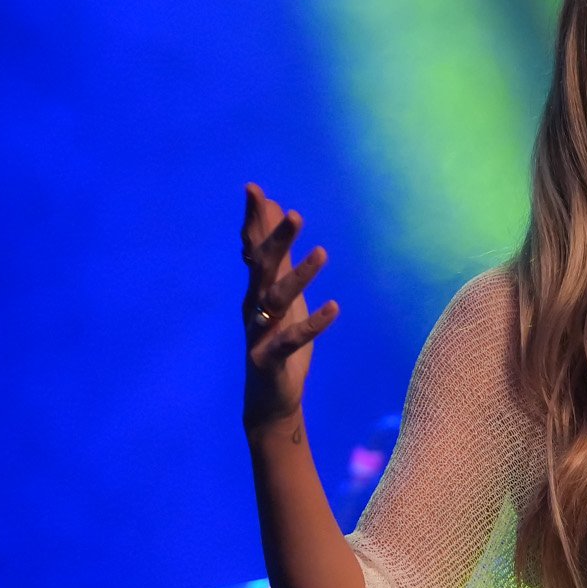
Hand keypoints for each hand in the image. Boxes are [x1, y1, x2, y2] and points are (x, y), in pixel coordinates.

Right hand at [241, 182, 338, 432]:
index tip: (254, 188)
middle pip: (262, 268)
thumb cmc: (277, 340)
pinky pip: (292, 339)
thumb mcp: (279, 295)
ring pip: (278, 300)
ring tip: (322, 253)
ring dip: (299, 276)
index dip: (253, 220)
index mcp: (256, 290)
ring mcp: (260, 332)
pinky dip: (313, 323)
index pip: (252, 248)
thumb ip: (276, 258)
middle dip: (276, 239)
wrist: (268, 399)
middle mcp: (254, 306)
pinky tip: (334, 308)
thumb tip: (274, 213)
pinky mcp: (271, 358)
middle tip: (294, 213)